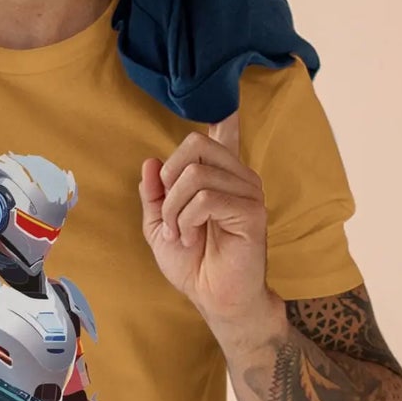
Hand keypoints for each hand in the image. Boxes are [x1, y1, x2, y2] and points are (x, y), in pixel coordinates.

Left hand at [138, 108, 280, 332]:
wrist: (212, 297)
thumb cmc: (192, 263)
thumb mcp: (161, 226)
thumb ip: (155, 194)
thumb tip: (150, 161)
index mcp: (220, 176)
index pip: (225, 133)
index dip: (225, 113)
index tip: (229, 102)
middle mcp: (238, 177)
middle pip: (195, 144)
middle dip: (169, 181)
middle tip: (171, 213)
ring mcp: (248, 192)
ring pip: (195, 174)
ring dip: (175, 209)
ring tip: (181, 234)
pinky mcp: (251, 211)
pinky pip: (206, 198)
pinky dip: (187, 220)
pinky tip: (192, 238)